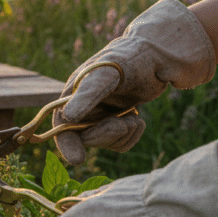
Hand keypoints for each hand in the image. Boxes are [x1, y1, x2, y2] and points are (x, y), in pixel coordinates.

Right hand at [54, 0, 215, 164]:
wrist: (156, 56)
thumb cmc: (127, 59)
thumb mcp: (106, 75)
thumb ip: (87, 95)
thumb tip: (68, 118)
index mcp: (71, 97)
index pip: (61, 127)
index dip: (67, 145)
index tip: (78, 160)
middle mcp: (82, 109)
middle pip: (84, 139)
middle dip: (106, 134)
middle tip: (123, 122)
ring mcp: (99, 118)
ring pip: (104, 143)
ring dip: (122, 133)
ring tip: (133, 114)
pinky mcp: (116, 123)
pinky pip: (120, 143)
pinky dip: (132, 135)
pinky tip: (137, 118)